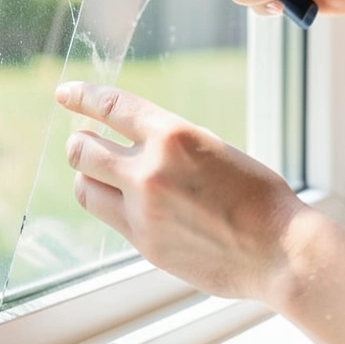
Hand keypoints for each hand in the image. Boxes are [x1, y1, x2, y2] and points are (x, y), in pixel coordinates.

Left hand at [55, 81, 307, 300]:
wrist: (278, 250)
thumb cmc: (258, 196)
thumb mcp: (214, 149)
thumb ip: (170, 147)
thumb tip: (135, 148)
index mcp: (173, 135)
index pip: (111, 105)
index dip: (82, 96)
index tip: (65, 93)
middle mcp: (150, 170)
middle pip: (82, 149)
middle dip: (80, 143)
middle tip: (85, 143)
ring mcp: (143, 211)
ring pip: (85, 187)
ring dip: (89, 176)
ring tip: (102, 176)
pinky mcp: (144, 244)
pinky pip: (109, 218)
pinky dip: (113, 207)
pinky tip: (129, 205)